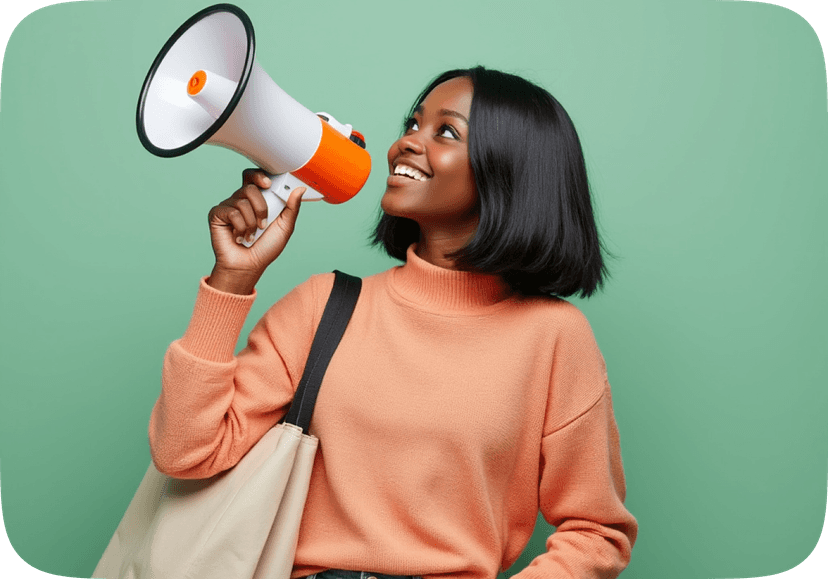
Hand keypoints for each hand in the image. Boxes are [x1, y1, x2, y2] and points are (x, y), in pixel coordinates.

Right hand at [206, 169, 305, 292]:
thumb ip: (292, 208)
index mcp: (256, 199)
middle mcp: (240, 200)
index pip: (254, 177)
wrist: (249, 266)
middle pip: (249, 186)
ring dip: (252, 223)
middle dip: (260, 206)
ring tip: (251, 236)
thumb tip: (300, 189)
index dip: (259, 176)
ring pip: (242, 201)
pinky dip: (240, 227)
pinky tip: (239, 237)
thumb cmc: (266, 248)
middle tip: (264, 223)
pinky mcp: (217, 215)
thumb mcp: (285, 227)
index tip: (268, 184)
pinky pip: (231, 212)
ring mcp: (228, 207)